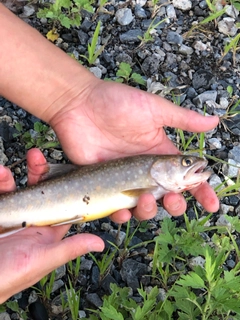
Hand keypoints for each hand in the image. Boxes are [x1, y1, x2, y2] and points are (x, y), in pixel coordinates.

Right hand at [0, 149, 103, 302]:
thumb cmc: (11, 276)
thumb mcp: (43, 260)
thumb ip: (69, 248)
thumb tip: (101, 243)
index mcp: (48, 229)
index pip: (61, 202)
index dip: (64, 184)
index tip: (66, 167)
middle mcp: (32, 220)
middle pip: (38, 189)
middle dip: (37, 171)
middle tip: (35, 156)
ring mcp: (13, 216)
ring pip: (15, 189)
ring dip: (9, 177)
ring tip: (1, 171)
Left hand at [50, 79, 219, 215]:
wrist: (79, 105)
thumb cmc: (117, 103)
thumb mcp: (154, 109)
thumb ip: (183, 119)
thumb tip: (214, 121)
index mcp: (160, 155)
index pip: (186, 177)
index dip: (201, 191)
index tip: (212, 204)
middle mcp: (146, 171)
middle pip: (167, 197)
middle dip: (175, 204)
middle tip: (172, 199)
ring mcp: (125, 180)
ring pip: (143, 207)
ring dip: (150, 211)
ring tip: (147, 200)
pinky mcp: (105, 185)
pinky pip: (116, 207)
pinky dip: (122, 214)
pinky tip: (122, 209)